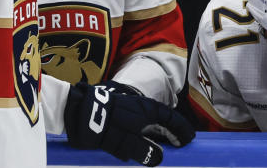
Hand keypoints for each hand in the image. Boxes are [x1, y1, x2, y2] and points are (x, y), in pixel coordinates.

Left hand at [64, 82, 194, 165]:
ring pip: (151, 123)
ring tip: (164, 148)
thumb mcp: (126, 143)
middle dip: (173, 133)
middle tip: (180, 147)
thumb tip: (159, 159)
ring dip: (159, 134)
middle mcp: (141, 107)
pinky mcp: (119, 115)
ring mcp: (130, 110)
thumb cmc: (104, 125)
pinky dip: (147, 134)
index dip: (182, 130)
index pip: (172, 118)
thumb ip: (144, 152)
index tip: (189, 142)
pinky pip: (140, 125)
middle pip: (163, 120)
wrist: (77, 111)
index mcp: (148, 110)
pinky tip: (143, 144)